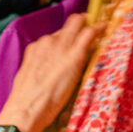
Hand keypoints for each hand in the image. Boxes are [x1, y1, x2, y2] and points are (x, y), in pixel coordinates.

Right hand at [0, 13, 104, 131]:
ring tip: (101, 29)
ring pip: (78, 25)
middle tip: (92, 26)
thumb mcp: (31, 79)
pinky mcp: (75, 54)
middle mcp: (47, 42)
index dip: (66, 36)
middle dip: (80, 23)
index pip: (55, 36)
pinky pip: (89, 33)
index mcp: (35, 49)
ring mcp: (61, 46)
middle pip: (68, 25)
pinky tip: (106, 27)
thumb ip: (42, 69)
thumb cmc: (27, 102)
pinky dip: (99, 28)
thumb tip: (52, 71)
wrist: (26, 108)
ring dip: (90, 27)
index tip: (74, 38)